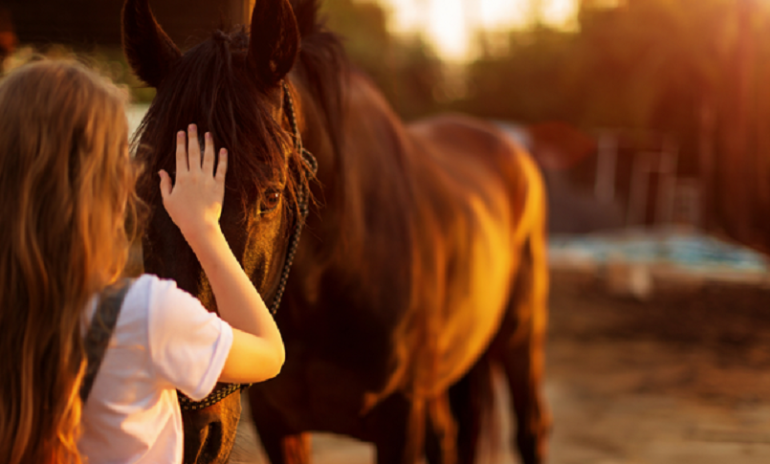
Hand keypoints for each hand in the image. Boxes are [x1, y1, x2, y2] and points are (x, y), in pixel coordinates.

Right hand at [159, 124, 227, 242]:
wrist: (199, 226)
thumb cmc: (181, 215)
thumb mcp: (168, 200)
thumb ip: (165, 184)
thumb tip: (161, 171)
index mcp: (181, 177)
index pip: (181, 155)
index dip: (181, 142)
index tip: (181, 132)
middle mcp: (195, 175)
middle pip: (194, 152)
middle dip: (192, 137)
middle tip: (193, 126)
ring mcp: (208, 180)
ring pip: (208, 157)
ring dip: (208, 144)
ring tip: (208, 134)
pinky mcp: (219, 186)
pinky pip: (221, 170)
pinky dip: (223, 159)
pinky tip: (223, 150)